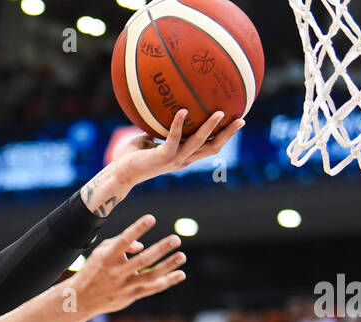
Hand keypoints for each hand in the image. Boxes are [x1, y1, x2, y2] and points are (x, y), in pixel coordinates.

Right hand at [63, 215, 185, 315]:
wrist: (81, 299)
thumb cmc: (94, 270)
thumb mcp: (100, 253)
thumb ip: (120, 244)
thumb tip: (142, 245)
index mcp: (107, 258)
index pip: (123, 241)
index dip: (137, 229)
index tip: (151, 218)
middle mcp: (116, 272)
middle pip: (142, 260)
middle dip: (160, 249)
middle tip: (176, 239)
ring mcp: (124, 286)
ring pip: (150, 276)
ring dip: (168, 265)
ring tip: (181, 255)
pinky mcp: (131, 296)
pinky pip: (152, 289)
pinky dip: (167, 281)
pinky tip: (180, 274)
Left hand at [82, 110, 244, 213]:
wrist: (119, 173)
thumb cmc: (132, 156)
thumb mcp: (149, 137)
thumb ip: (159, 127)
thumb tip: (165, 108)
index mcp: (183, 155)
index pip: (208, 146)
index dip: (223, 136)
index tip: (236, 121)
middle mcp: (182, 159)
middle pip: (212, 147)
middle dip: (227, 134)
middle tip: (241, 119)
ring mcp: (174, 160)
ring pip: (198, 143)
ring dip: (210, 128)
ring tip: (219, 112)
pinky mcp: (162, 157)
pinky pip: (173, 138)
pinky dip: (178, 124)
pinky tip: (183, 110)